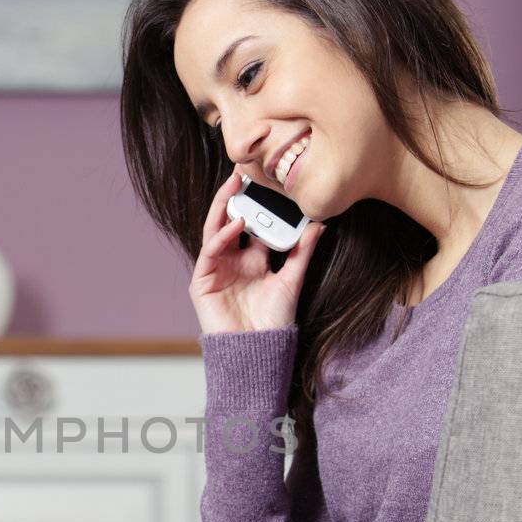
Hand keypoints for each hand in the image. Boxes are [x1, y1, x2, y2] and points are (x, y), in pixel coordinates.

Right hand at [190, 169, 327, 333]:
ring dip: (223, 206)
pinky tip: (236, 224)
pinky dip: (221, 236)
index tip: (267, 180)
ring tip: (234, 184)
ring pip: (215, 229)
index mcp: (253, 261)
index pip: (253, 224)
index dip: (258, 204)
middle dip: (235, 196)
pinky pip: (209, 252)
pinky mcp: (202, 282)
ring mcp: (216, 270)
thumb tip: (319, 224)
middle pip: (230, 221)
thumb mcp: (292, 281)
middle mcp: (233, 262)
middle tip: (243, 169)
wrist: (257, 352)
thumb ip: (302, 253)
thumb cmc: (273, 323)